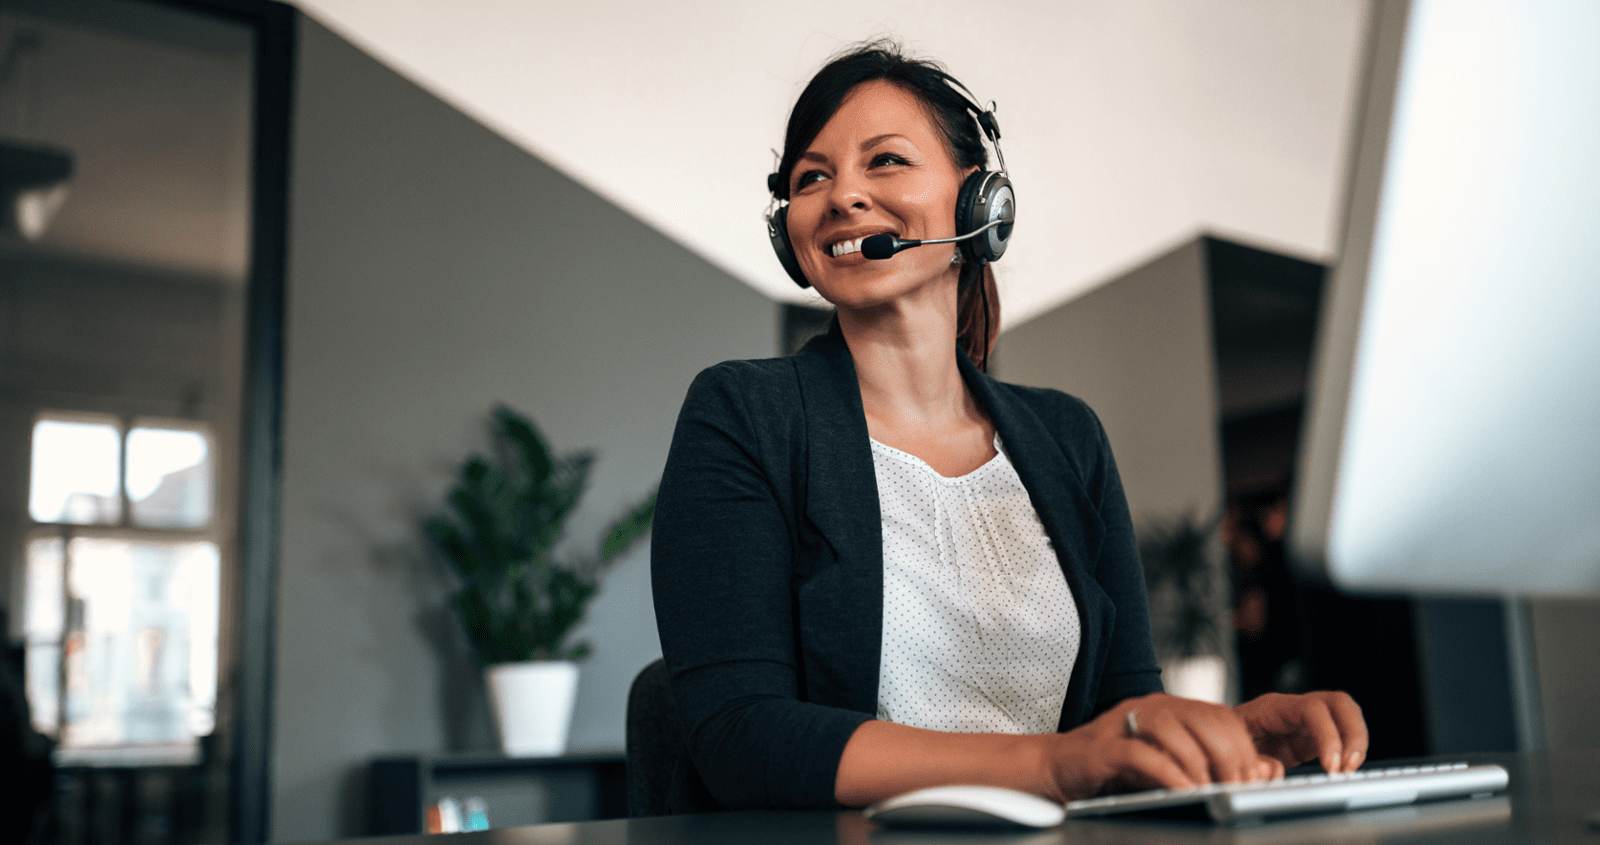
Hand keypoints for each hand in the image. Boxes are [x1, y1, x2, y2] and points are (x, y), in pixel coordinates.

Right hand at [1040, 693, 1280, 801]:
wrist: (1059, 767)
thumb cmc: (1117, 770)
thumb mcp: (1170, 764)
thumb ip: (1209, 766)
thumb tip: (1263, 772)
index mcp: (1171, 708)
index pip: (1222, 716)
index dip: (1244, 747)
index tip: (1252, 779)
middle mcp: (1151, 707)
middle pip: (1205, 720)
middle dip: (1229, 758)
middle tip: (1235, 788)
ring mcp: (1126, 722)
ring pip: (1176, 731)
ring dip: (1200, 765)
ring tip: (1210, 791)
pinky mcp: (1104, 745)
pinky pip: (1143, 753)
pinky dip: (1169, 774)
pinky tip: (1183, 791)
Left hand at [1234, 691, 1368, 773]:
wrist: (1219, 742)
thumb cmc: (1222, 742)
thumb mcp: (1231, 750)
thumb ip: (1251, 761)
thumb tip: (1272, 771)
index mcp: (1273, 707)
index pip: (1312, 709)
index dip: (1328, 735)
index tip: (1330, 766)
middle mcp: (1295, 708)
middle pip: (1339, 703)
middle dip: (1353, 734)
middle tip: (1347, 767)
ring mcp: (1307, 720)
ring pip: (1346, 714)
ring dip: (1357, 742)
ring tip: (1348, 770)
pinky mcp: (1313, 736)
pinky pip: (1343, 734)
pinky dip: (1351, 751)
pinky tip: (1343, 770)